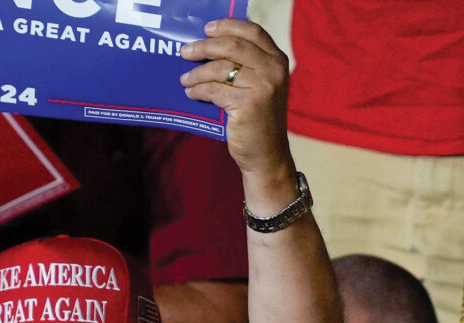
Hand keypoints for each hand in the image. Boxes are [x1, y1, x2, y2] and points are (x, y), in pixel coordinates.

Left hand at [180, 19, 294, 184]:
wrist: (267, 155)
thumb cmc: (258, 118)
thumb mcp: (259, 85)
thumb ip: (245, 63)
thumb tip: (207, 42)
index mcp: (278, 61)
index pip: (253, 31)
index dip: (228, 26)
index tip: (206, 29)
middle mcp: (274, 71)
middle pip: (232, 45)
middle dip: (204, 47)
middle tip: (185, 52)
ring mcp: (264, 87)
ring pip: (220, 68)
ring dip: (197, 73)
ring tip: (185, 79)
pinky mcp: (249, 104)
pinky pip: (214, 89)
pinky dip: (198, 91)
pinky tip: (192, 93)